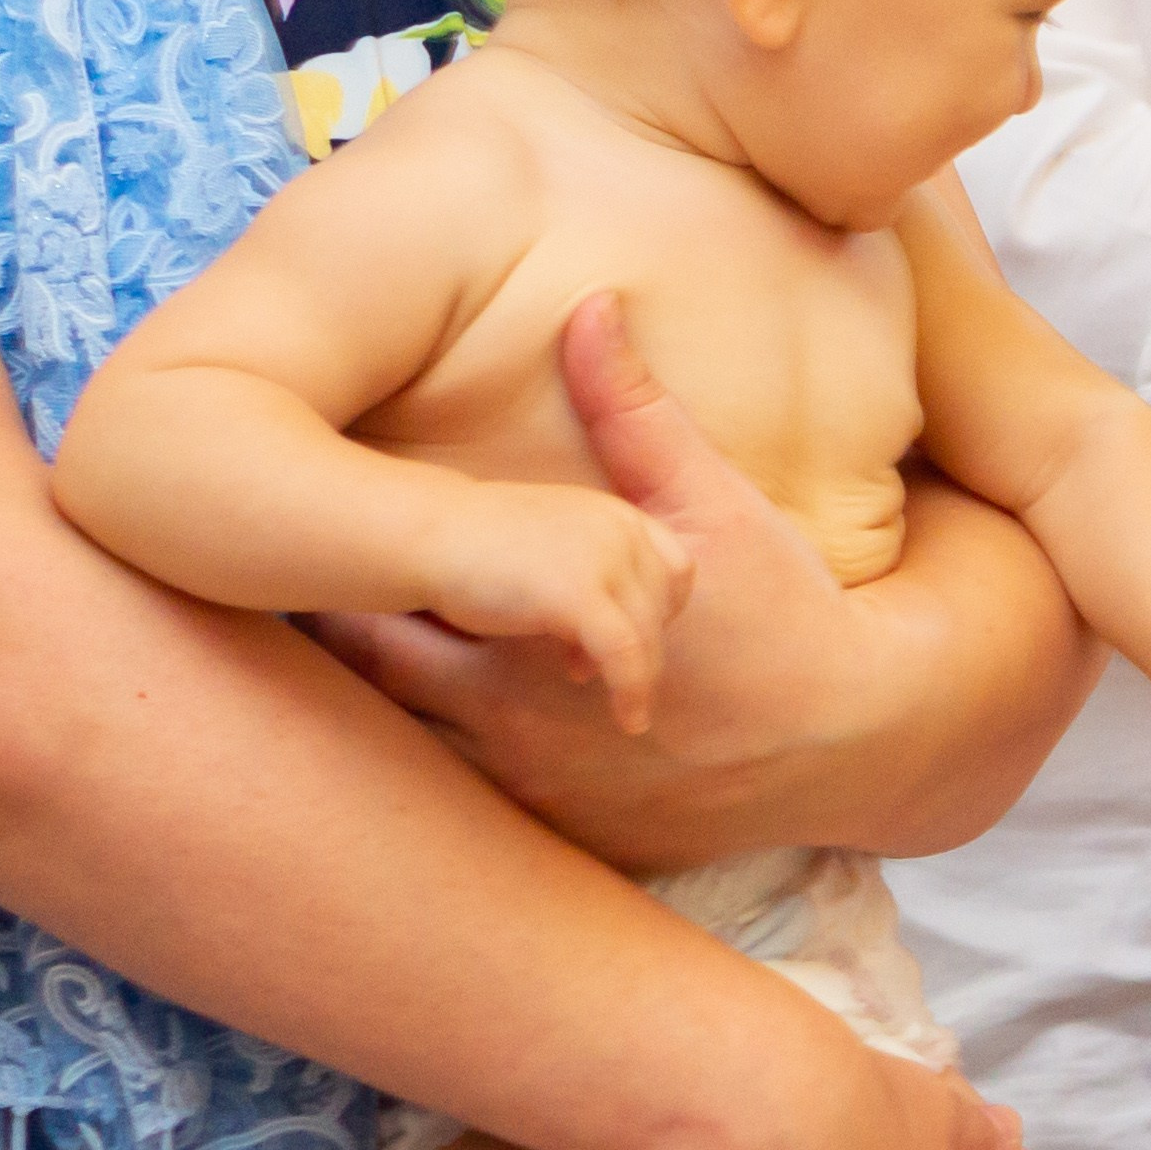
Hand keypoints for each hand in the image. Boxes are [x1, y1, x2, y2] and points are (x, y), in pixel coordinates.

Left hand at [320, 300, 1098, 862]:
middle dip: (334, 641)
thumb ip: (635, 412)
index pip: (363, 612)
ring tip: (344, 655)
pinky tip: (426, 736)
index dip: (316, 573)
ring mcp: (535, 804)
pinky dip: (439, 783)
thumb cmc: (788, 612)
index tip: (288, 524)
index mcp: (523, 647)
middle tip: (296, 582)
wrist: (862, 742)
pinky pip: (469, 821)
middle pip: (363, 695)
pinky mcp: (567, 844)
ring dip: (378, 717)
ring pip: (405, 765)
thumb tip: (588, 305)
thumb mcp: (712, 502)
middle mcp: (509, 740)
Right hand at [416, 471, 690, 735]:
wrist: (426, 536)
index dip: (662, 612)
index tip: (634, 640)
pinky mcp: (580, 594)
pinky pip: (626, 654)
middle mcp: (618, 529)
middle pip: (663, 608)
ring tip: (627, 712)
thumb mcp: (549, 553)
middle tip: (606, 676)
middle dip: (644, 649)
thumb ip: (586, 583)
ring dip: (641, 681)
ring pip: (649, 637)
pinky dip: (631, 691)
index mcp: (614, 514)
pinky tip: (627, 718)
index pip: (675, 569)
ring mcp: (603, 558)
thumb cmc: (474, 553)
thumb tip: (593, 651)